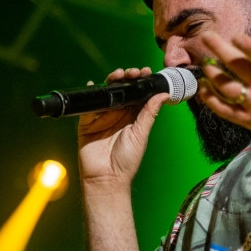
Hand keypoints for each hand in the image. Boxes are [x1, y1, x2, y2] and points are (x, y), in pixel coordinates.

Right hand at [77, 67, 169, 191]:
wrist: (107, 178)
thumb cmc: (127, 161)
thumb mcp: (141, 133)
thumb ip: (149, 113)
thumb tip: (163, 94)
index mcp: (133, 116)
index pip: (138, 94)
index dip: (141, 82)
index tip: (146, 72)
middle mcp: (118, 114)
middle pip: (121, 90)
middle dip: (127, 78)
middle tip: (132, 72)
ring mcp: (102, 117)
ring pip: (106, 94)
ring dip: (111, 81)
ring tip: (117, 75)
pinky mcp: (87, 123)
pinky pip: (86, 105)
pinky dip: (89, 93)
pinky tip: (92, 85)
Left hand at [198, 9, 250, 147]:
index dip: (248, 47)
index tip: (235, 36)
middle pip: (239, 68)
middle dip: (221, 51)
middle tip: (206, 36)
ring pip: (228, 89)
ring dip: (214, 75)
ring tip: (205, 63)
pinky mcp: (244, 118)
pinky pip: (224, 110)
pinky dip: (211, 100)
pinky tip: (202, 88)